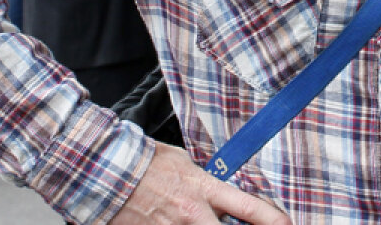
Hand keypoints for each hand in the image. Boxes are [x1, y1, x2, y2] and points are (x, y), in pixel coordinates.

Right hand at [110, 143, 291, 224]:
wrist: (109, 172)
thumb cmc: (146, 162)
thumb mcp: (183, 162)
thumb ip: (204, 180)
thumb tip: (217, 189)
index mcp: (203, 189)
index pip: (247, 207)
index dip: (272, 219)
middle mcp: (193, 214)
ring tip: (198, 220)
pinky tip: (174, 222)